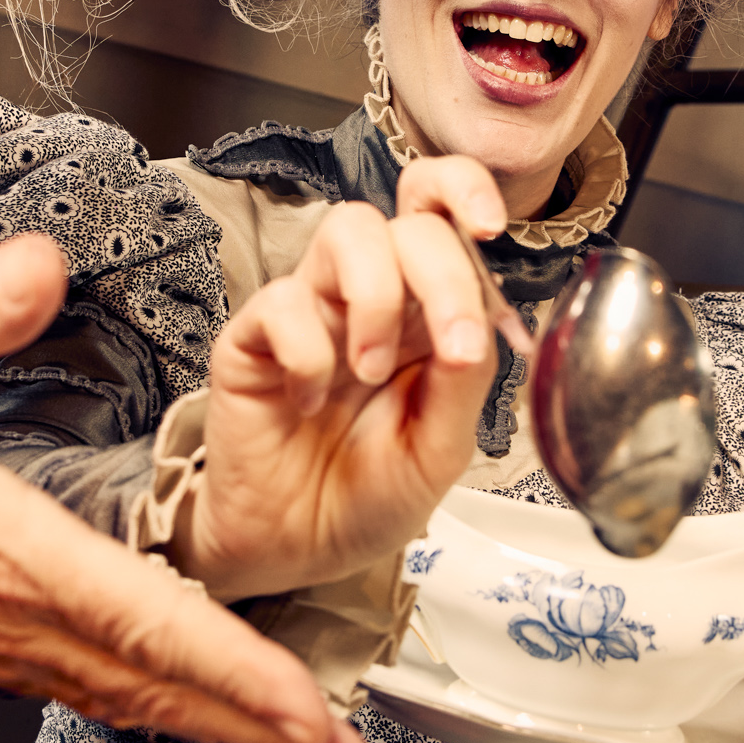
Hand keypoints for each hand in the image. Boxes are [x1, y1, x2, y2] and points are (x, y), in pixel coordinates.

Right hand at [0, 235, 369, 742]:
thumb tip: (45, 263)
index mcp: (3, 551)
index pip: (152, 624)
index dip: (245, 675)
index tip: (314, 715)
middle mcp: (2, 618)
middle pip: (157, 686)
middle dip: (258, 724)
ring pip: (118, 696)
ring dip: (207, 720)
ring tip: (282, 738)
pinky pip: (70, 687)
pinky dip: (139, 701)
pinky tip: (166, 698)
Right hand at [181, 156, 509, 601]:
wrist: (297, 551)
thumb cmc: (369, 498)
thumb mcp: (440, 451)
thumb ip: (464, 384)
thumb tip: (485, 325)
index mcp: (427, 313)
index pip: (442, 212)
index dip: (465, 191)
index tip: (490, 225)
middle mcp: (370, 296)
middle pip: (406, 221)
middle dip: (443, 275)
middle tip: (450, 350)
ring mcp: (311, 309)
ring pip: (346, 229)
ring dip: (377, 297)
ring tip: (370, 370)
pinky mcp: (253, 335)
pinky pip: (282, 302)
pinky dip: (308, 352)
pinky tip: (307, 400)